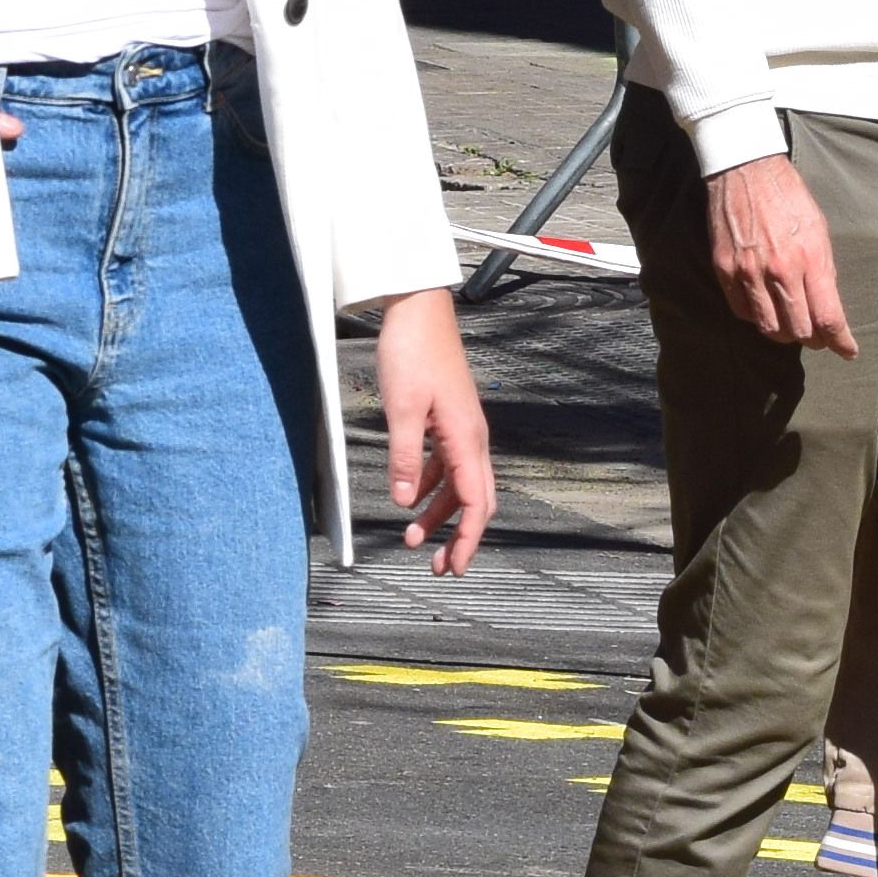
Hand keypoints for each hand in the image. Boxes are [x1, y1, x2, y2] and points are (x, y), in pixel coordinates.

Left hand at [371, 287, 497, 576]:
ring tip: (415, 538)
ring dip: (440, 513)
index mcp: (466, 439)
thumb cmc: (412, 352)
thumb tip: (405, 501)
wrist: (417, 309)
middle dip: (459, 535)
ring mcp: (460, 428)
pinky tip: (413, 497)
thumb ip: (404, 457)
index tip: (457, 567)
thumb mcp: (401, 409)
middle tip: (440, 566)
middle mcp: (471, 437)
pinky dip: (431, 486)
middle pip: (474, 500)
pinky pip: (445, 464)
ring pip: (458, 484)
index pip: (476, 503)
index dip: (468, 539)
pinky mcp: (446, 418)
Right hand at [705, 149, 853, 356]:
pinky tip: (766, 308)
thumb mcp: (819, 230)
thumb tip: (826, 304)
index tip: (848, 351)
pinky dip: (757, 317)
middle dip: (813, 339)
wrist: (745, 170)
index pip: (828, 317)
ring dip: (784, 333)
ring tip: (791, 327)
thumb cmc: (788, 197)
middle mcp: (779, 270)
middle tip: (817, 336)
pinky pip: (742, 312)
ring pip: (769, 327)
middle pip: (799, 330)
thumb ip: (823, 270)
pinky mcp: (725, 270)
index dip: (840, 341)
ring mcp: (748, 272)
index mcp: (809, 258)